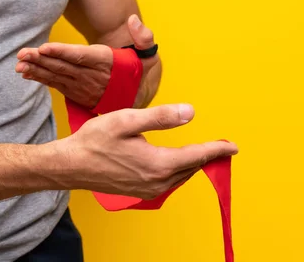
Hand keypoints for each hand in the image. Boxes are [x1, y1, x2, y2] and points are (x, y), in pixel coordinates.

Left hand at [15, 14, 157, 107]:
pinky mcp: (77, 94)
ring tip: (19, 64)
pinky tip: (26, 74)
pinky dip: (41, 79)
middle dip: (41, 60)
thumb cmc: (141, 70)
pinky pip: (56, 85)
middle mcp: (93, 78)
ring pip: (57, 76)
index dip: (63, 53)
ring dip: (36, 70)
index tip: (44, 48)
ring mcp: (84, 88)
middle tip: (22, 53)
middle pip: (64, 67)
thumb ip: (143, 37)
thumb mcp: (149, 55)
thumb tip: (133, 20)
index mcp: (107, 64)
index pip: (82, 57)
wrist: (139, 97)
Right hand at [54, 104, 237, 198]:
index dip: (217, 149)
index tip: (233, 146)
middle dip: (208, 156)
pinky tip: (177, 163)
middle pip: (192, 168)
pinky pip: (168, 182)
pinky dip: (178, 171)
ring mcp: (148, 189)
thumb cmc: (95, 141)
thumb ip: (160, 117)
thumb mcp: (127, 121)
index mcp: (158, 163)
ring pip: (181, 176)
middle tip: (222, 148)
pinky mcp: (140, 191)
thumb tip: (190, 112)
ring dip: (193, 164)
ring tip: (204, 153)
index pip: (197, 155)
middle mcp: (157, 181)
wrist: (71, 165)